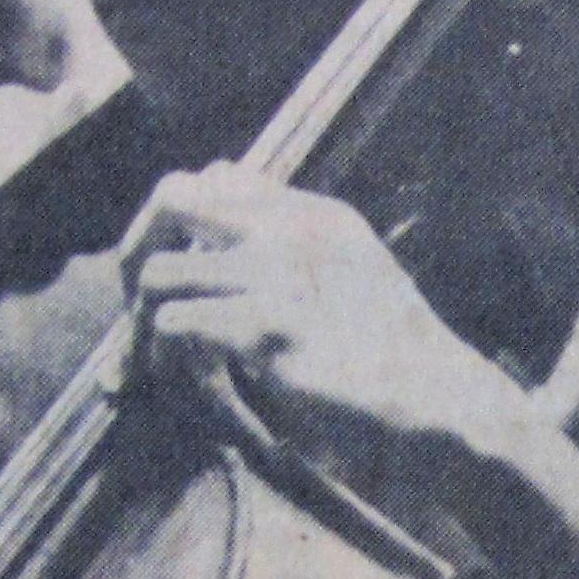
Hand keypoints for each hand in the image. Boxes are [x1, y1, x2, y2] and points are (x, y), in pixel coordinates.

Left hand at [120, 162, 510, 454]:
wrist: (440, 399)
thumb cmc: (392, 349)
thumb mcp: (351, 270)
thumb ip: (296, 244)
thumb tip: (228, 223)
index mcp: (310, 213)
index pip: (212, 178)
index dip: (177, 226)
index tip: (174, 275)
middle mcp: (290, 229)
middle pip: (169, 200)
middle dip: (137, 252)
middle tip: (138, 305)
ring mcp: (278, 277)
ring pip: (159, 273)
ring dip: (144, 318)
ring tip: (157, 355)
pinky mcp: (269, 331)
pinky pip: (177, 325)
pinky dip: (163, 355)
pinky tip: (181, 377)